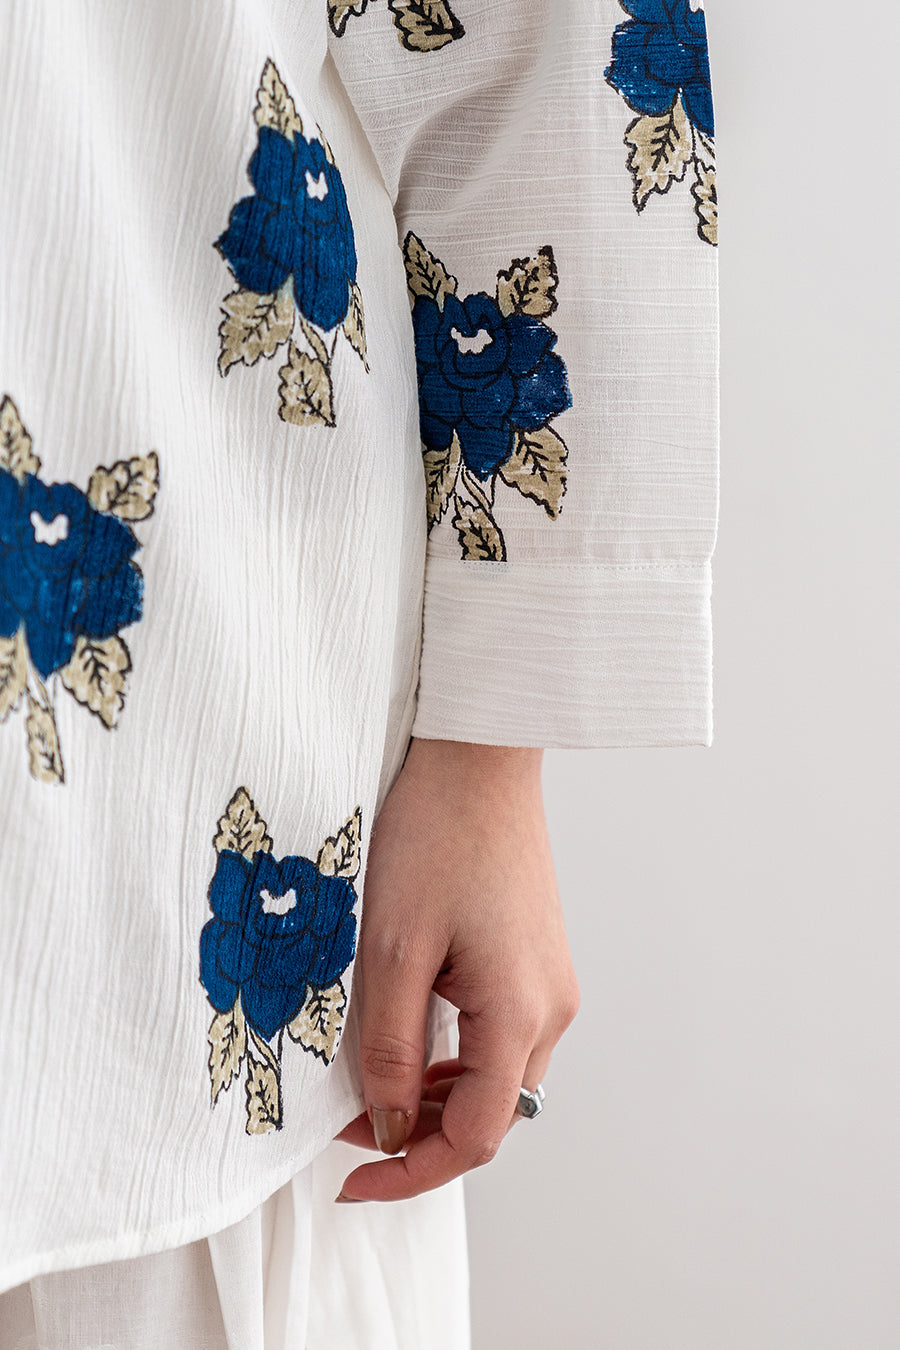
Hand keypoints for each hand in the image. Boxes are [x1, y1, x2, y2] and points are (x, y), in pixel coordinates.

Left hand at [334, 736, 579, 1200]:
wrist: (480, 758)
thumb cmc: (438, 835)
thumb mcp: (393, 948)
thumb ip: (387, 1046)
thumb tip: (384, 1123)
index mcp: (521, 1012)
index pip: (474, 1136)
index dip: (410, 1172)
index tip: (351, 1180)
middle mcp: (551, 1009)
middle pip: (489, 1114)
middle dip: (417, 1134)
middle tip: (345, 1126)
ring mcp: (549, 984)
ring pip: (493, 1077)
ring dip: (433, 1096)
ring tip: (367, 1085)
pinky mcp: (536, 961)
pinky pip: (497, 1036)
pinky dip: (451, 1057)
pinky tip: (406, 1039)